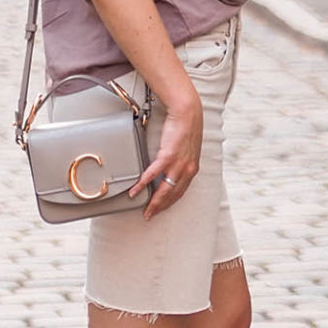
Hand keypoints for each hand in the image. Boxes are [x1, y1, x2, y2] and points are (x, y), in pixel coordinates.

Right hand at [133, 91, 202, 217]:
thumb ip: (180, 160)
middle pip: (172, 194)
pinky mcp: (168, 155)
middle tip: (149, 215)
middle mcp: (187, 168)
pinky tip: (136, 190)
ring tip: (144, 209)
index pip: (180, 191)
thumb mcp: (188, 148)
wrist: (187, 112)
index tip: (161, 209)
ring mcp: (178, 163)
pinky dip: (143, 184)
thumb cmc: (186, 127)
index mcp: (192, 168)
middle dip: (160, 207)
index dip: (169, 203)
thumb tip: (170, 167)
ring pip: (164, 189)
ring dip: (153, 201)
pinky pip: (153, 174)